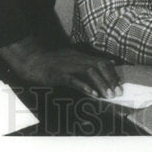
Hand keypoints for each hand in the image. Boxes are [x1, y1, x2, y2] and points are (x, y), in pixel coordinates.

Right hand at [0, 36, 121, 97]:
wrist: (32, 60)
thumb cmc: (52, 62)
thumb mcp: (72, 58)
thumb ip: (87, 61)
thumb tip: (106, 63)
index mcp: (81, 55)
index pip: (102, 61)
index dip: (112, 73)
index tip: (119, 85)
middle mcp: (77, 58)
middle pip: (99, 66)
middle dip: (110, 79)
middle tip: (118, 93)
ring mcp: (68, 66)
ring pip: (89, 72)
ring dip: (101, 84)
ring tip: (109, 95)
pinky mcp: (59, 74)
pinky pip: (74, 80)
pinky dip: (85, 86)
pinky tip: (93, 94)